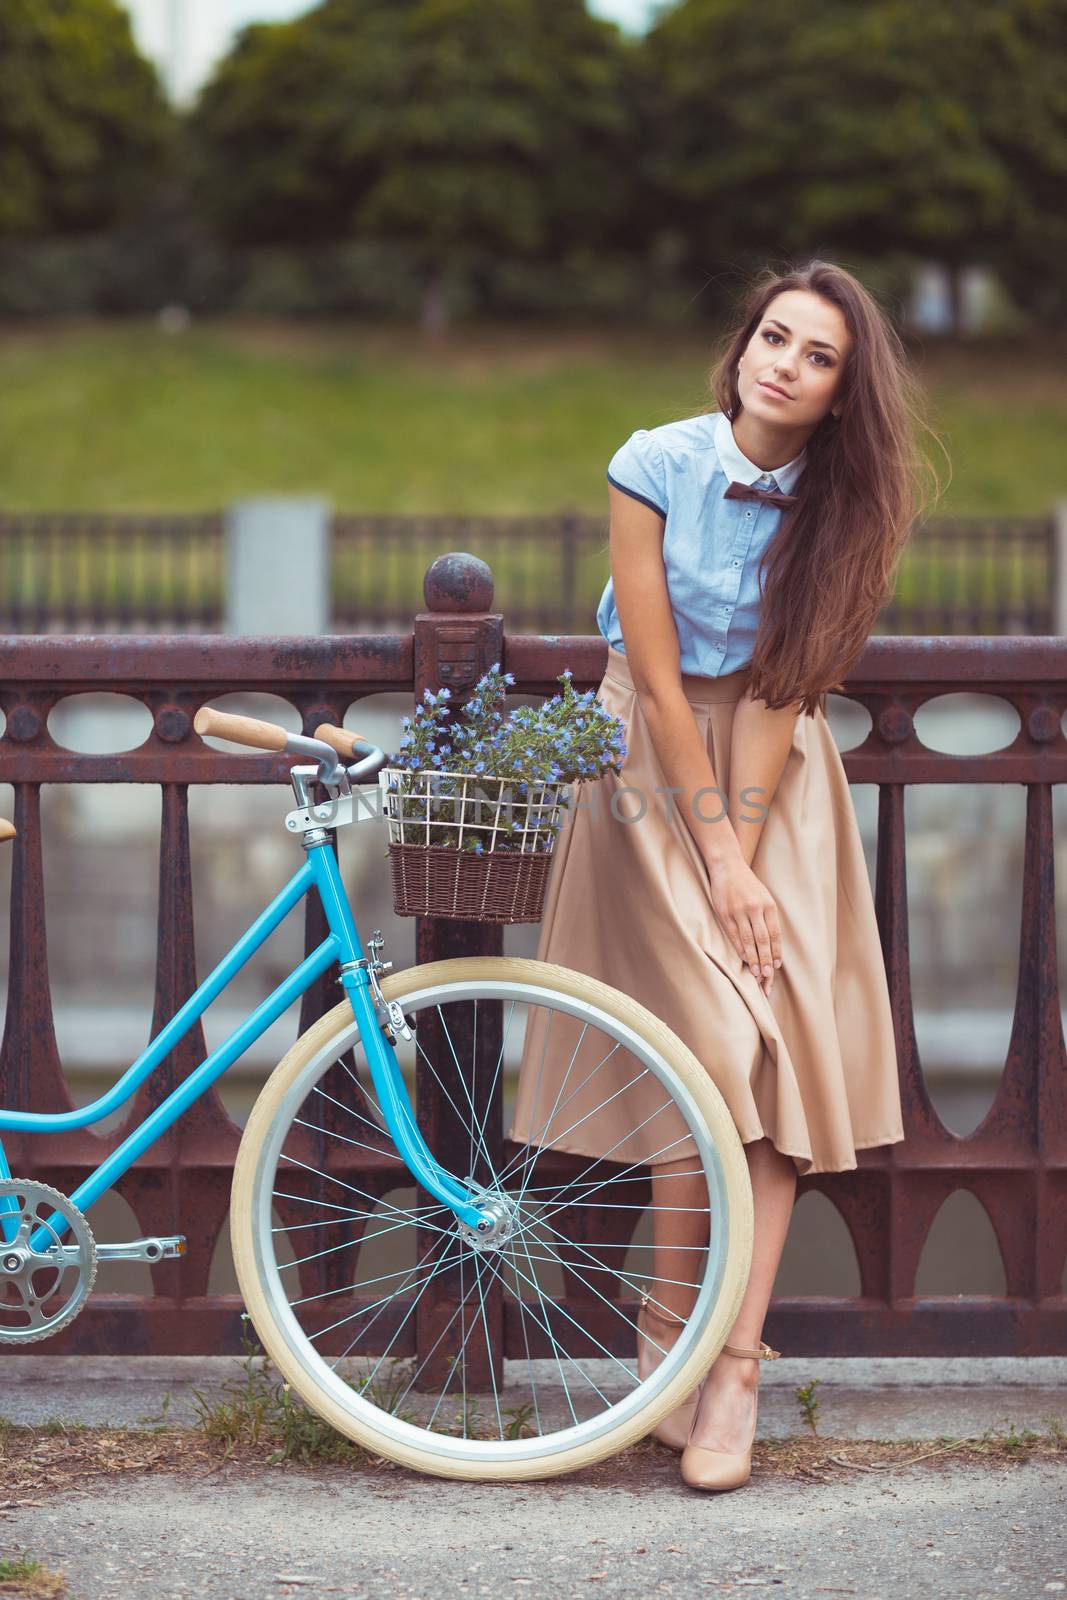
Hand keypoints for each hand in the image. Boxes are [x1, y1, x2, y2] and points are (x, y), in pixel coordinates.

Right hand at [704, 851, 782, 996]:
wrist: (728, 866)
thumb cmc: (747, 884)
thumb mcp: (763, 896)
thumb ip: (767, 916)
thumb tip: (771, 942)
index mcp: (768, 904)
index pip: (775, 933)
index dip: (776, 951)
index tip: (777, 966)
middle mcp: (755, 908)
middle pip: (763, 939)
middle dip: (766, 959)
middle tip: (767, 976)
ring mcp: (739, 911)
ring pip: (748, 940)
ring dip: (753, 958)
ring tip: (756, 973)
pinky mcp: (725, 913)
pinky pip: (734, 934)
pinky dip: (739, 948)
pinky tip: (743, 958)